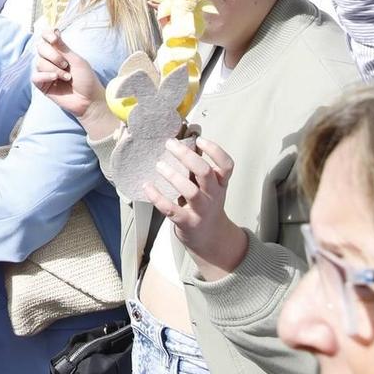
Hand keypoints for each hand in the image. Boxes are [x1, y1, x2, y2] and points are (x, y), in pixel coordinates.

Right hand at [33, 31, 111, 133]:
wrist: (89, 100)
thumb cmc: (86, 79)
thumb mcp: (77, 61)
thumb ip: (63, 48)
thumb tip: (54, 32)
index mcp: (60, 51)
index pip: (46, 37)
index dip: (47, 35)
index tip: (54, 38)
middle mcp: (51, 60)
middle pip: (40, 48)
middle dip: (53, 55)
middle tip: (66, 64)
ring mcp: (45, 72)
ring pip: (39, 62)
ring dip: (54, 69)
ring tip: (67, 77)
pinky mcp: (42, 84)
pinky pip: (35, 76)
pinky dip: (45, 76)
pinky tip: (55, 79)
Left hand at [145, 137, 246, 278]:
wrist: (211, 238)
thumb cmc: (206, 205)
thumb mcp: (209, 185)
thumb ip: (199, 165)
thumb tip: (188, 134)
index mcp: (220, 183)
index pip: (226, 165)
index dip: (215, 150)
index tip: (199, 139)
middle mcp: (214, 196)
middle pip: (205, 173)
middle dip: (187, 156)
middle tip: (169, 144)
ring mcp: (201, 210)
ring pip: (191, 191)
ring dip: (173, 176)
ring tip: (159, 165)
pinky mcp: (187, 223)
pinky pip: (172, 210)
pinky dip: (158, 197)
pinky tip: (147, 186)